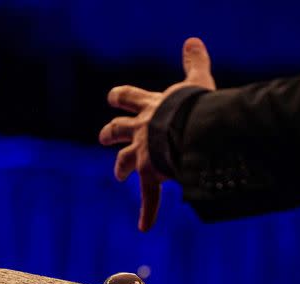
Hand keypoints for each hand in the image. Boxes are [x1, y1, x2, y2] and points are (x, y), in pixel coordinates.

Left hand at [99, 37, 215, 231]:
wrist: (188, 130)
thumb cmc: (192, 105)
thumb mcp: (195, 80)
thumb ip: (194, 61)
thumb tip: (192, 40)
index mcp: (150, 107)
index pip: (127, 98)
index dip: (120, 97)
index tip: (114, 98)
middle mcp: (141, 130)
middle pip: (116, 130)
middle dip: (110, 134)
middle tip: (104, 138)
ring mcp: (143, 153)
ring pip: (125, 161)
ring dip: (122, 168)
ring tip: (119, 176)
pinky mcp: (150, 174)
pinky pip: (149, 197)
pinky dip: (148, 212)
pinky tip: (144, 227)